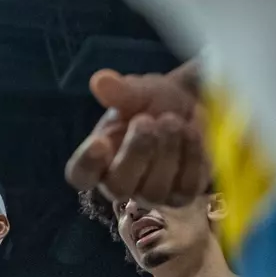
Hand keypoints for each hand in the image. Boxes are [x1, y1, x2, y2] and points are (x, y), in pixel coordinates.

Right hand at [66, 60, 207, 205]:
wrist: (194, 104)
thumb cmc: (154, 102)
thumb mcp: (137, 92)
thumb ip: (119, 91)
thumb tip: (100, 81)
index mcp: (98, 158)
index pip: (81, 174)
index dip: (88, 164)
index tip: (100, 143)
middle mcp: (121, 182)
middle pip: (118, 187)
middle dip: (136, 151)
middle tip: (149, 120)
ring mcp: (152, 193)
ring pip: (154, 191)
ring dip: (167, 152)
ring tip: (174, 121)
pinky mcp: (183, 195)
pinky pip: (186, 187)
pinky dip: (192, 156)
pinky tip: (193, 132)